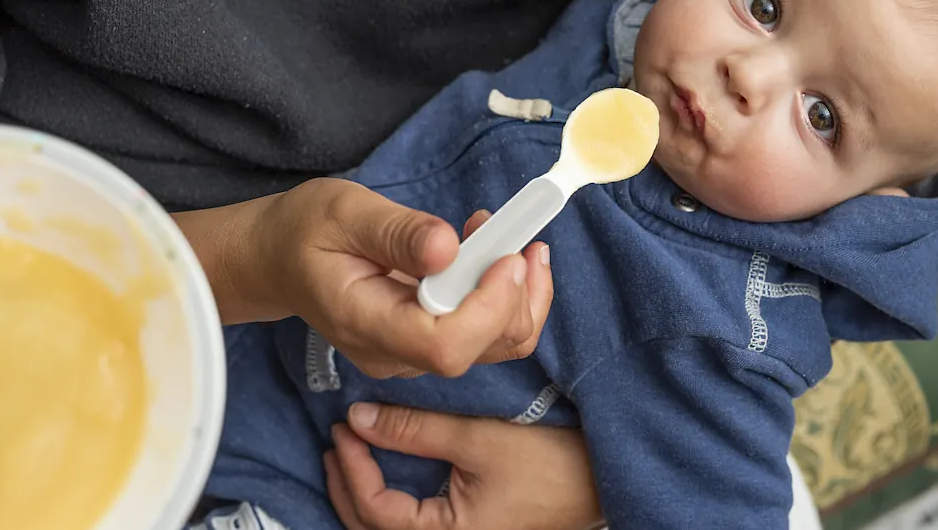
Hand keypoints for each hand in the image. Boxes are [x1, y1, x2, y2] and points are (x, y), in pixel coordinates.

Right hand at [174, 178, 552, 378]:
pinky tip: (492, 251)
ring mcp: (412, 354)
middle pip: (481, 348)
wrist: (279, 259)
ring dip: (518, 292)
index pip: (445, 344)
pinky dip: (504, 293)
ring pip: (494, 345)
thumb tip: (448, 247)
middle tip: (516, 231)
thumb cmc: (304, 230)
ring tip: (505, 234)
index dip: (489, 306)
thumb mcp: (343, 211)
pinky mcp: (427, 341)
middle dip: (516, 293)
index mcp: (366, 323)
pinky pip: (484, 333)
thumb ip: (396, 232)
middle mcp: (394, 353)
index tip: (507, 256)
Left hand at [324, 403, 603, 529]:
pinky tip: (385, 470)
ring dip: (363, 495)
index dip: (353, 469)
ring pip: (391, 529)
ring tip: (350, 453)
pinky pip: (413, 523)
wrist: (601, 476)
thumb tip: (358, 419)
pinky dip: (389, 500)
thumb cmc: (548, 462)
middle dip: (346, 486)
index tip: (343, 427)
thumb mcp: (476, 439)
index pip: (377, 511)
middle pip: (374, 528)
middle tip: (336, 440)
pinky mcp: (467, 528)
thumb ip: (413, 431)